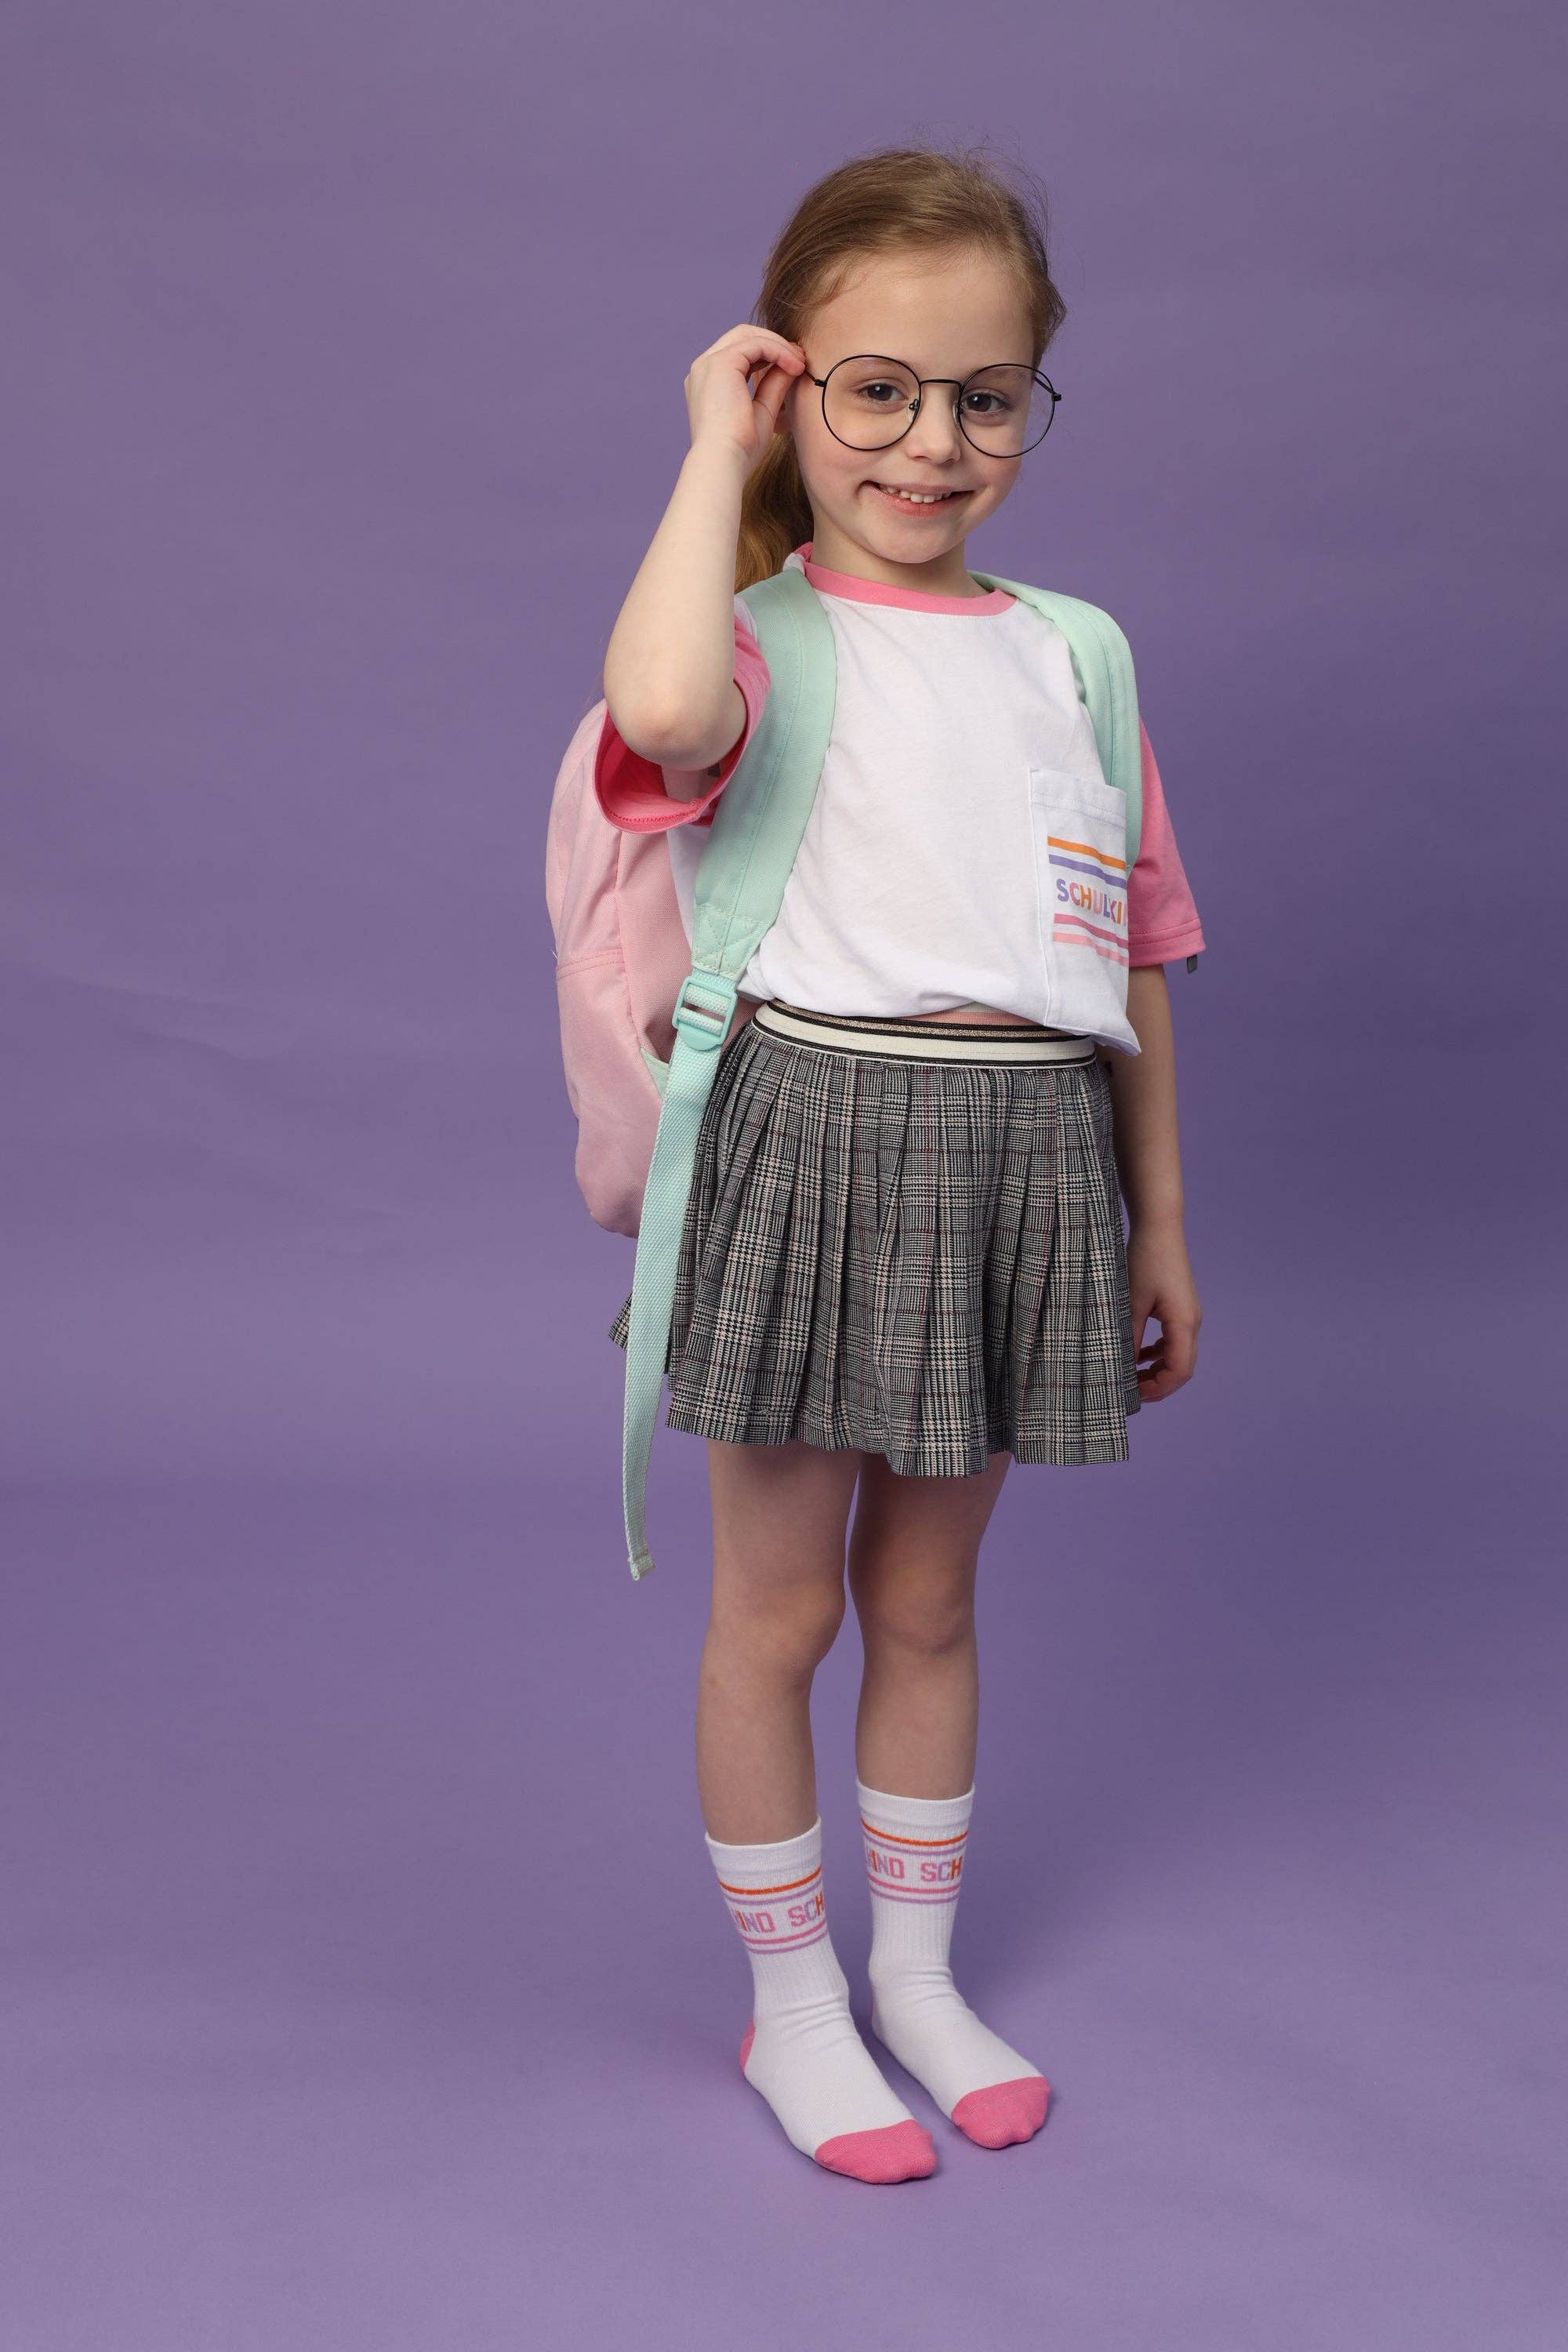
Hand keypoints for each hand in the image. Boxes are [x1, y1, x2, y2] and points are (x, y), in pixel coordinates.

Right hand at [685, 325, 807, 470]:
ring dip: (778, 345)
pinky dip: (778, 350)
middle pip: (742, 337)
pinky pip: (755, 343)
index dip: (768, 354)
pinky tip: (794, 366)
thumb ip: (773, 386)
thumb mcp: (762, 412)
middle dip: (773, 343)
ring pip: (748, 335)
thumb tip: (791, 366)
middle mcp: (704, 369)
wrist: (723, 462)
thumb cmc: (739, 450)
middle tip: (799, 359)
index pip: (740, 354)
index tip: (793, 366)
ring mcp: (709, 363)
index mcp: (709, 383)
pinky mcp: (720, 363)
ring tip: (800, 364)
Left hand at [1125, 1223, 1200, 1402]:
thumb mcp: (1130, 1302)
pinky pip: (1172, 1340)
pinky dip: (1157, 1353)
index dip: (1159, 1389)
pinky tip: (1136, 1355)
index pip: (1179, 1371)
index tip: (1133, 1396)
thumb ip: (1127, 1337)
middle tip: (1129, 1392)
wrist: (1159, 1227)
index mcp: (1183, 1323)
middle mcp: (1191, 1322)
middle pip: (1181, 1367)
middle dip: (1157, 1384)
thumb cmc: (1145, 1260)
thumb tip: (1121, 1368)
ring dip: (1157, 1370)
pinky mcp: (1179, 1307)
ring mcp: (1187, 1315)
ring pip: (1177, 1355)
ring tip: (1130, 1378)